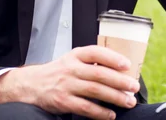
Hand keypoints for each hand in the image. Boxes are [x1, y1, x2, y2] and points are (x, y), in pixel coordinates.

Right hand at [0, 46, 140, 119]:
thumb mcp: (73, 60)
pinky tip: (110, 114)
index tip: (127, 65)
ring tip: (128, 101)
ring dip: (114, 97)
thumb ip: (92, 63)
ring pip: (95, 91)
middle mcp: (71, 68)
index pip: (96, 53)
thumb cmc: (58, 72)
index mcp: (76, 55)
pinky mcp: (63, 101)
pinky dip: (100, 112)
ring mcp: (66, 85)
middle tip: (134, 87)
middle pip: (99, 74)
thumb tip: (121, 70)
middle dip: (120, 81)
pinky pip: (85, 108)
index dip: (113, 58)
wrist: (31, 84)